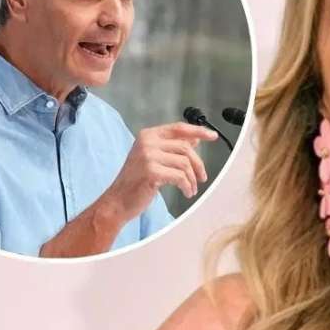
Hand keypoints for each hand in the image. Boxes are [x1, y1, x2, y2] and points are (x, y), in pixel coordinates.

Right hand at [100, 122, 217, 224]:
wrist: (117, 201)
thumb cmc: (136, 182)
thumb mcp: (153, 159)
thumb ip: (172, 148)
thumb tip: (195, 139)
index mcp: (147, 135)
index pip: (178, 128)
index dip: (198, 130)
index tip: (212, 135)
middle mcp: (147, 142)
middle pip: (186, 147)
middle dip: (198, 164)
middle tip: (202, 177)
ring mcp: (148, 156)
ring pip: (185, 163)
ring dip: (193, 179)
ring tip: (191, 188)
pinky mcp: (151, 172)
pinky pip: (180, 177)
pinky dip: (187, 186)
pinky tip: (187, 192)